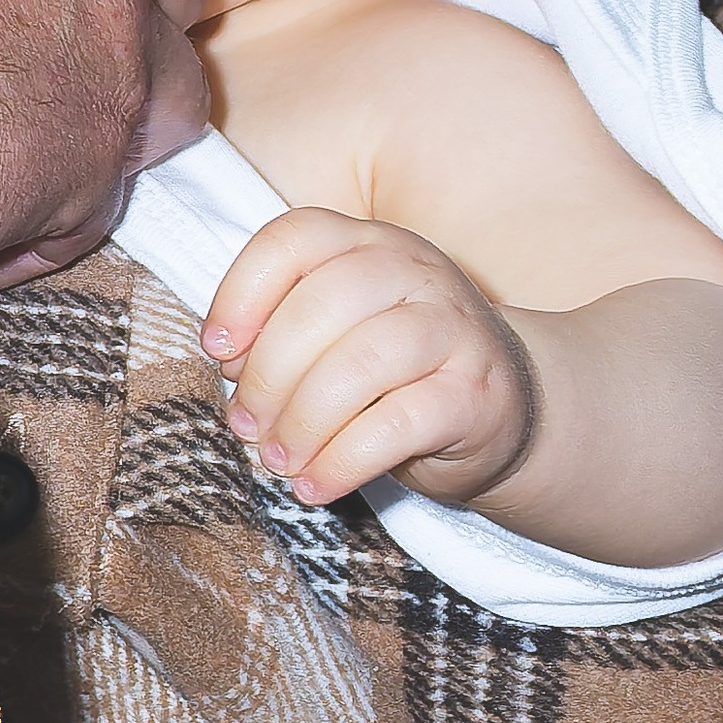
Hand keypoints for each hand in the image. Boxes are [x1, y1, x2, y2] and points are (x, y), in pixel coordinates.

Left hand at [204, 209, 534, 509]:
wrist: (504, 409)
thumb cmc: (395, 371)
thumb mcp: (338, 333)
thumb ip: (284, 331)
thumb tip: (232, 366)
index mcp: (368, 243)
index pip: (294, 239)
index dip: (242, 292)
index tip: (217, 351)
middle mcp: (415, 271)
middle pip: (323, 303)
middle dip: (269, 373)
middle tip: (247, 426)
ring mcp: (454, 329)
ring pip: (361, 363)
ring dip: (303, 421)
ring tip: (278, 460)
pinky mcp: (475, 395)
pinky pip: (397, 425)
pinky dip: (343, 460)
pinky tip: (315, 484)